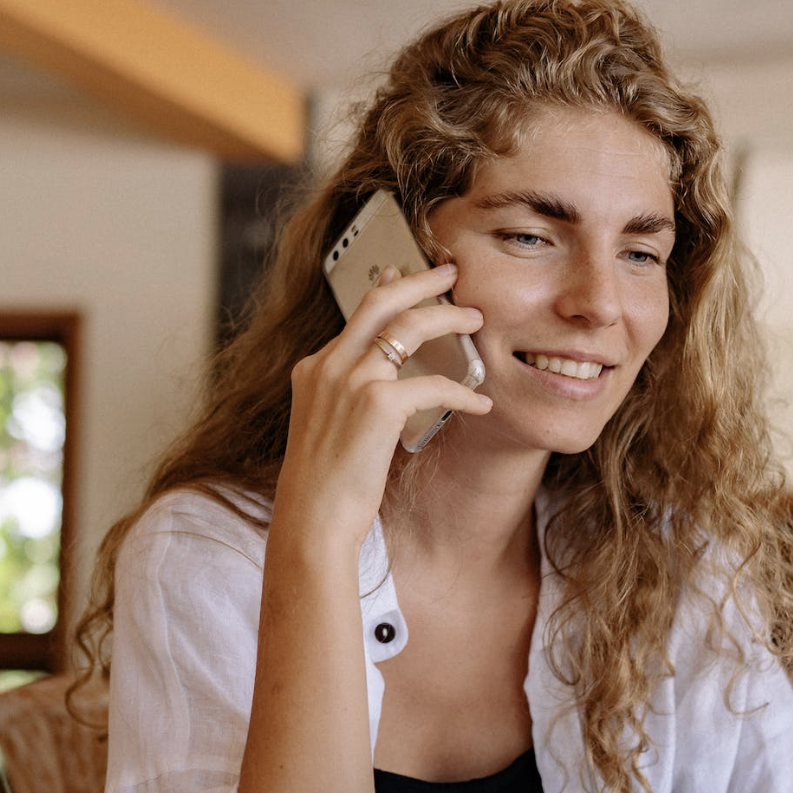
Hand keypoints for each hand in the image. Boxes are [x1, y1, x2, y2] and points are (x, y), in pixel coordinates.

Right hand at [276, 262, 491, 546]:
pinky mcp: (377, 405)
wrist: (312, 519)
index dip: (387, 290)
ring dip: (448, 318)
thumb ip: (347, 399)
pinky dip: (462, 390)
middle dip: (420, 279)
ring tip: (476, 319)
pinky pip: (433, 383)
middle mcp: (328, 366)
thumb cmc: (324, 488)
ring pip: (409, 326)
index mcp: (314, 369)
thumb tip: (383, 390)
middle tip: (450, 272)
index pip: (356, 315)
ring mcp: (350, 381)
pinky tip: (480, 403)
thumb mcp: (326, 429)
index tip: (404, 273)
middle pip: (380, 299)